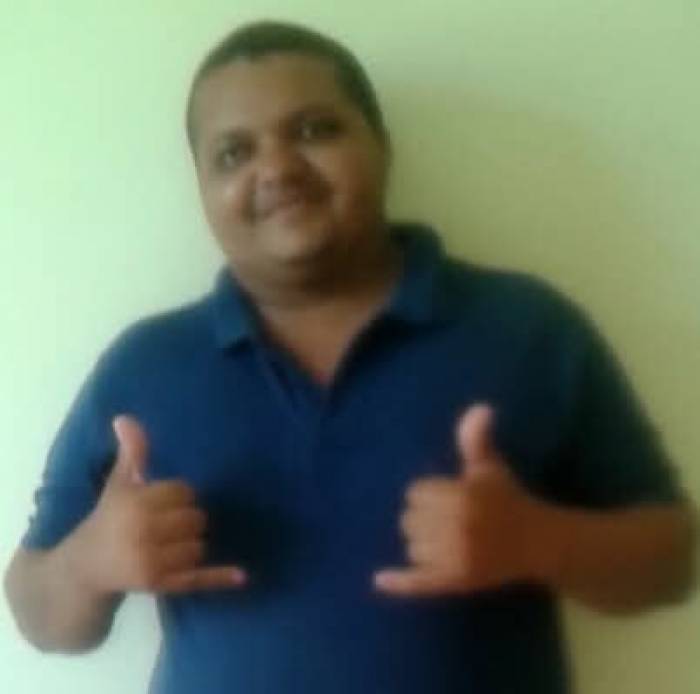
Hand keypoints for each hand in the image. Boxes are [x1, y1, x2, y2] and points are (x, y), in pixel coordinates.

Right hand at [74, 415, 246, 595]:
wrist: (85, 567)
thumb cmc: (108, 518)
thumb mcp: (119, 484)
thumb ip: (131, 452)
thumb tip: (125, 417)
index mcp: (136, 503)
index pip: (184, 492)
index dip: (177, 496)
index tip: (162, 502)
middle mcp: (144, 532)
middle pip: (196, 518)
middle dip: (186, 519)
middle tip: (166, 524)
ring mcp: (153, 562)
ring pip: (199, 545)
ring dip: (192, 543)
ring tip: (169, 544)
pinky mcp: (161, 585)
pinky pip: (196, 578)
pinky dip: (218, 577)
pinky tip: (242, 576)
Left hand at [374, 404, 549, 596]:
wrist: (537, 543)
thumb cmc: (508, 498)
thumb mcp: (490, 467)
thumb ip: (475, 439)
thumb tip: (480, 407)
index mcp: (461, 497)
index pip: (415, 493)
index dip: (428, 493)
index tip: (447, 496)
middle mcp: (457, 529)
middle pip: (409, 520)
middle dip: (423, 517)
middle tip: (448, 518)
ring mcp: (455, 559)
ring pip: (412, 547)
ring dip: (422, 542)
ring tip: (447, 538)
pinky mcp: (455, 582)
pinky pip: (419, 582)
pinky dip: (399, 582)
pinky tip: (378, 579)